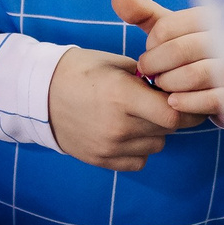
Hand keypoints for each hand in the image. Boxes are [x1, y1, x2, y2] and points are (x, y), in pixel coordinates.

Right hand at [48, 46, 182, 171]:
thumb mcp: (114, 63)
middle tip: (159, 101)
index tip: (185, 98)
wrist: (38, 95)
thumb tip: (174, 89)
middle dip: (171, 114)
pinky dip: (140, 148)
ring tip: (137, 115)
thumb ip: (147, 78)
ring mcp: (109, 147)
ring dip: (155, 131)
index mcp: (122, 95)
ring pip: (157, 145)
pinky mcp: (101, 160)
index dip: (185, 106)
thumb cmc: (78, 71)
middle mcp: (118, 125)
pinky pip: (140, 161)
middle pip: (168, 129)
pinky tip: (127, 132)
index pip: (172, 113)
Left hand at [114, 0, 223, 120]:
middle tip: (149, 73)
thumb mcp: (173, 30)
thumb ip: (145, 14)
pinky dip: (187, 102)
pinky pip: (211, 99)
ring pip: (195, 74)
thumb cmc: (195, 51)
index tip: (150, 52)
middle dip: (156, 65)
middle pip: (180, 50)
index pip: (168, 26)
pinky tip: (174, 102)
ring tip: (162, 86)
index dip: (152, 44)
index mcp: (210, 16)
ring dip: (170, 84)